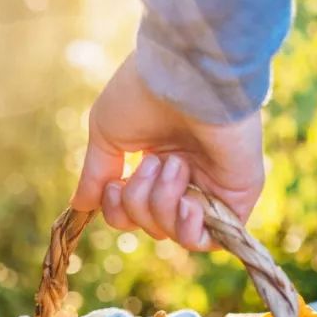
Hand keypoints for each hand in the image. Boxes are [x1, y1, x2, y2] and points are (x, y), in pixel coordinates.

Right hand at [71, 53, 264, 250]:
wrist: (189, 75)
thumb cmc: (145, 93)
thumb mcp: (107, 134)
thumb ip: (97, 174)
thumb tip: (80, 206)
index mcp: (156, 161)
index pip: (131, 212)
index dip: (117, 209)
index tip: (115, 185)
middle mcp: (185, 177)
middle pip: (149, 225)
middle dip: (140, 201)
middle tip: (153, 161)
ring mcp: (212, 189)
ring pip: (173, 233)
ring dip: (163, 202)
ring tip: (176, 165)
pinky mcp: (236, 199)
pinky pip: (208, 241)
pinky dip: (189, 229)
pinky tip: (189, 202)